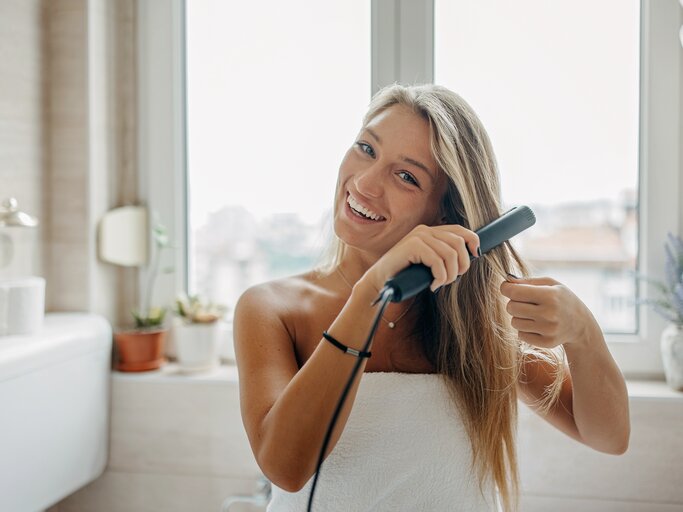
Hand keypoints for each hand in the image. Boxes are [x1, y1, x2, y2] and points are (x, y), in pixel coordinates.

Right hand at [362, 224, 479, 292]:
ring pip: (450, 254)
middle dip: (461, 264)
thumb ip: (443, 256)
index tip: (475, 255)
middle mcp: (424, 230)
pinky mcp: (413, 245)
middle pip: (458, 243)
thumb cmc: (405, 276)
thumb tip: (471, 257)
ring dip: (449, 275)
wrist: (380, 282)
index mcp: (429, 232)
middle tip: (451, 279)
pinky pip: (438, 262)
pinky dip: (439, 277)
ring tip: (440, 283)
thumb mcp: (428, 264)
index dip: (472, 241)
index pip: (459, 230)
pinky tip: (432, 285)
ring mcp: (418, 236)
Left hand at [500, 275, 597, 348]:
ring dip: (519, 317)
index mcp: (550, 295)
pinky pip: (520, 335)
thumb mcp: (550, 284)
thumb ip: (527, 281)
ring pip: (514, 322)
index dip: (506, 288)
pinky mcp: (546, 343)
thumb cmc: (561, 299)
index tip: (506, 288)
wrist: (581, 324)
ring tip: (532, 314)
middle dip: (513, 303)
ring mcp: (548, 330)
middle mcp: (549, 314)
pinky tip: (537, 325)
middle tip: (524, 302)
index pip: (514, 292)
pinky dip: (525, 330)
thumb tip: (506, 281)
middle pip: (511, 307)